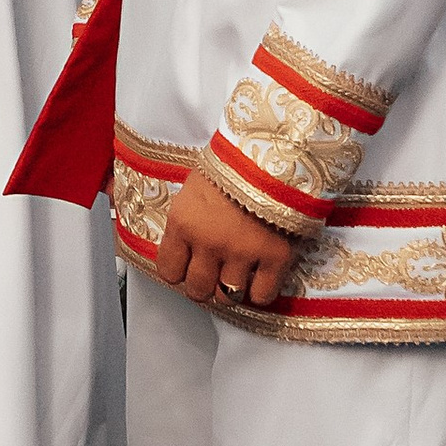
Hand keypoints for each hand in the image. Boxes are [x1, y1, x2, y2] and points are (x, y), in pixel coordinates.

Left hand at [154, 168, 298, 312]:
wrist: (276, 150)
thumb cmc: (234, 164)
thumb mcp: (195, 187)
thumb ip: (188, 221)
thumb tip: (184, 247)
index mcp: (184, 223)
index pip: (169, 270)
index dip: (179, 272)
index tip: (187, 267)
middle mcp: (209, 242)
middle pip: (197, 289)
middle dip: (203, 285)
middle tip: (213, 274)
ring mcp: (243, 252)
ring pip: (228, 295)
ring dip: (231, 288)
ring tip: (237, 275)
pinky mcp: (275, 256)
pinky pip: (262, 295)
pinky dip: (260, 292)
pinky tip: (260, 279)